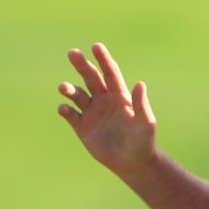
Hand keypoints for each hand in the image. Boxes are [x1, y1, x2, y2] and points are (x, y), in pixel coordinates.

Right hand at [57, 43, 156, 177]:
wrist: (132, 163)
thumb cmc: (142, 141)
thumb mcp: (145, 123)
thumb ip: (141, 104)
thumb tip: (140, 84)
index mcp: (119, 95)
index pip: (110, 72)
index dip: (103, 59)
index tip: (95, 46)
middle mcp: (103, 100)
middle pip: (90, 78)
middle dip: (82, 65)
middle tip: (72, 52)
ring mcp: (91, 113)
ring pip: (77, 95)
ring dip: (70, 89)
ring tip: (63, 87)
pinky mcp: (82, 127)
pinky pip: (71, 115)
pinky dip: (65, 110)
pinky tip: (64, 108)